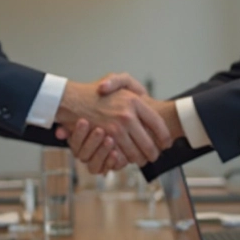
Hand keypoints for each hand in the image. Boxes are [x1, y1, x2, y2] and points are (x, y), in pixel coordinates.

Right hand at [55, 78, 170, 171]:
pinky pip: (121, 155)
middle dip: (153, 153)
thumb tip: (150, 104)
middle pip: (149, 144)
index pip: (158, 125)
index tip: (166, 143)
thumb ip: (137, 88)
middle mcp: (127, 115)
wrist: (72, 99)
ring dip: (140, 159)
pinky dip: (126, 159)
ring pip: (136, 153)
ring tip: (142, 159)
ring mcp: (116, 129)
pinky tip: (127, 158)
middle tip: (154, 156)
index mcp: (134, 101)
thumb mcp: (119, 80)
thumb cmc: (96, 90)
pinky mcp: (104, 139)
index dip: (165, 137)